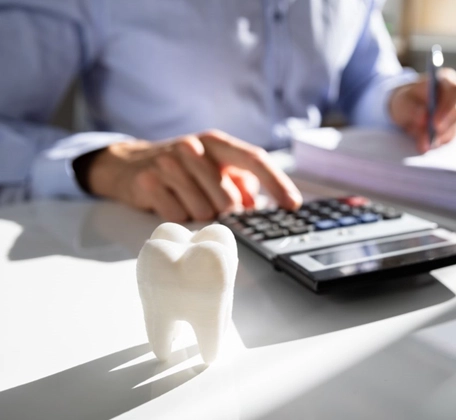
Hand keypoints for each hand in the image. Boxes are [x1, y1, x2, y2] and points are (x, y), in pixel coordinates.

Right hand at [85, 130, 302, 221]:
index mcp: (216, 142)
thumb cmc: (182, 167)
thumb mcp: (213, 166)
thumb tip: (256, 205)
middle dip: (225, 212)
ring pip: (204, 212)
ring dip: (199, 214)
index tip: (293, 204)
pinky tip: (169, 202)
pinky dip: (179, 217)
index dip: (277, 183)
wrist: (128, 163)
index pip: (254, 159)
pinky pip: (178, 217)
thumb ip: (240, 182)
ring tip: (185, 199)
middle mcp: (193, 148)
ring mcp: (169, 164)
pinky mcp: (148, 182)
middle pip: (228, 199)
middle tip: (211, 204)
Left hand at [389, 68, 455, 152]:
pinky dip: (438, 142)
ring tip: (422, 144)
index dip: (448, 108)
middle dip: (445, 126)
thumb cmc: (407, 100)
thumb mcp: (402, 101)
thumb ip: (411, 108)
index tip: (434, 123)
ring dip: (439, 137)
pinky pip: (451, 137)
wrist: (407, 109)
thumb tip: (423, 118)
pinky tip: (426, 144)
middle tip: (431, 138)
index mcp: (447, 80)